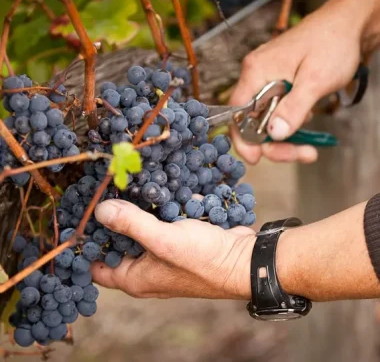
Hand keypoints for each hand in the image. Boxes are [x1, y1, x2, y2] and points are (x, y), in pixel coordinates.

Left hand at [91, 200, 254, 299]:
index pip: (97, 266)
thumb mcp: (163, 240)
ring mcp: (164, 253)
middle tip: (108, 191)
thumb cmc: (203, 258)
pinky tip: (162, 186)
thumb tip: (99, 210)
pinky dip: (162, 206)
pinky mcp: (180, 239)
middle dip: (115, 218)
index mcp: (135, 278)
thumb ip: (130, 224)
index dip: (87, 244)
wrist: (244, 259)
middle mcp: (147, 268)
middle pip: (119, 242)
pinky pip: (163, 221)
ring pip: (142, 228)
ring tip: (131, 182)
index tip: (84, 216)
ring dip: (140, 207)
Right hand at [229, 0, 379, 164]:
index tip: (256, 158)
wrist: (348, 25)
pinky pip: (275, 111)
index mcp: (257, 71)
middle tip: (302, 153)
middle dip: (274, 142)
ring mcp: (266, 81)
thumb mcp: (316, 79)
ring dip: (286, 137)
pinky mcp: (277, 85)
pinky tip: (306, 120)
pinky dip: (290, 124)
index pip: (237, 112)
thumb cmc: (332, 43)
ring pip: (265, 120)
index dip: (243, 138)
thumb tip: (276, 133)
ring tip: (309, 146)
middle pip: (252, 121)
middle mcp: (256, 76)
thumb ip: (294, 107)